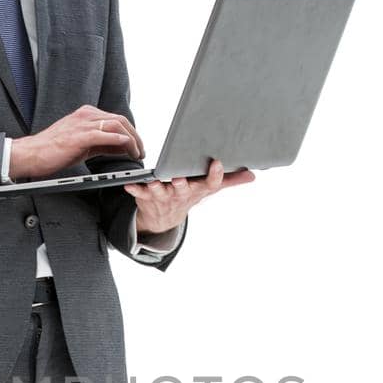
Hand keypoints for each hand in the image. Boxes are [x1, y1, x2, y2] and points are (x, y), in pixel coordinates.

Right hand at [10, 106, 144, 179]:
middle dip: (136, 137)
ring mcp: (83, 124)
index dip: (131, 133)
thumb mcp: (82, 145)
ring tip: (137, 153)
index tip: (138, 146)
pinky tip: (127, 149)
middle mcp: (86, 115)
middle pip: (121, 120)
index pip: (116, 120)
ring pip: (117, 126)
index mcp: (86, 115)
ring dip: (131, 140)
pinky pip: (106, 135)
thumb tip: (121, 147)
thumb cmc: (53, 150)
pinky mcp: (80, 135)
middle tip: (141, 151)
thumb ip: (102, 144)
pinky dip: (120, 141)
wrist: (31, 154)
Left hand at [124, 157, 254, 232]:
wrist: (164, 219)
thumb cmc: (188, 195)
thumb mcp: (209, 189)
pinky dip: (135, 189)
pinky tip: (130, 183)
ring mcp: (164, 196)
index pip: (211, 184)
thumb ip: (230, 181)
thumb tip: (253, 175)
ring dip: (157, 187)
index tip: (218, 163)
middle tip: (180, 178)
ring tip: (153, 181)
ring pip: (161, 192)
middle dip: (182, 184)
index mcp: (198, 189)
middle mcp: (182, 194)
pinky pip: (140, 193)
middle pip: (184, 189)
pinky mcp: (147, 197)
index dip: (215, 175)